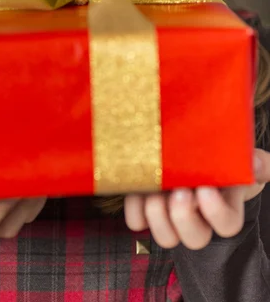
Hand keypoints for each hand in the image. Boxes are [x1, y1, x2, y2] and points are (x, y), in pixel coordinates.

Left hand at [124, 148, 269, 250]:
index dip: (216, 212)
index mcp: (224, 208)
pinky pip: (137, 222)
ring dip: (158, 215)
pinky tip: (139, 187)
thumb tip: (255, 162)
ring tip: (156, 190)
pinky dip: (136, 207)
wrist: (195, 153)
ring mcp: (171, 217)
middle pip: (194, 239)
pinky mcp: (146, 209)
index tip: (206, 188)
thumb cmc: (219, 158)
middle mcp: (198, 219)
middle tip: (180, 191)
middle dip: (184, 216)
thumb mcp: (241, 157)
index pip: (227, 225)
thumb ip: (256, 162)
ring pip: (165, 238)